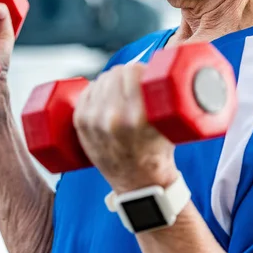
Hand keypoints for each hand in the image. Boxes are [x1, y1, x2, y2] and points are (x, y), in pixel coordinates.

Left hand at [73, 63, 178, 194]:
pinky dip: (94, 89)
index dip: (140, 68)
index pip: (132, 72)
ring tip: (120, 88)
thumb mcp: (170, 127)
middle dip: (126, 73)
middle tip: (134, 80)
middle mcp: (112, 118)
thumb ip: (170, 99)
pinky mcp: (81, 124)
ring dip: (110, 80)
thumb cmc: (159, 154)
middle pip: (115, 74)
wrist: (139, 185)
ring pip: (100, 81)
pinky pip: (86, 93)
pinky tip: (102, 91)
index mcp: (137, 118)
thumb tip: (171, 67)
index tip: (145, 73)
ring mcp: (93, 121)